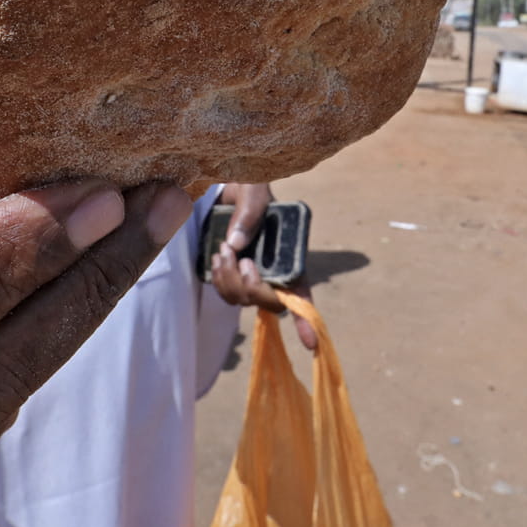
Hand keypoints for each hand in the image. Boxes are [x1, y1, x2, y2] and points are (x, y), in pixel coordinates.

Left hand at [208, 183, 316, 350]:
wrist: (221, 185)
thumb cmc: (246, 183)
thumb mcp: (252, 186)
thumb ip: (250, 209)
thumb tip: (237, 245)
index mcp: (288, 253)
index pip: (301, 291)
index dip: (306, 317)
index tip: (311, 342)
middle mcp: (273, 270)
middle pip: (269, 302)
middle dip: (250, 287)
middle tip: (239, 258)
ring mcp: (250, 275)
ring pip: (242, 300)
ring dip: (229, 281)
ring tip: (222, 250)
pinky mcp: (230, 275)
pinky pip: (226, 293)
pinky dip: (218, 280)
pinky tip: (216, 259)